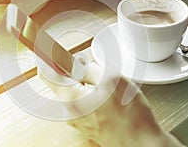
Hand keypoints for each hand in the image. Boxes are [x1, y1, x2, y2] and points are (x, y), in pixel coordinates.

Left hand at [41, 61, 184, 146]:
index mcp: (71, 98)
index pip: (47, 73)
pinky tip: (105, 95)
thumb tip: (75, 63)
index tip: (48, 49)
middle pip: (62, 82)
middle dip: (73, 70)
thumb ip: (89, 68)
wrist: (141, 143)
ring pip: (74, 91)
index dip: (48, 58)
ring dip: (84, 81)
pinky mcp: (86, 123)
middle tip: (87, 65)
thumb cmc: (131, 117)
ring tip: (103, 83)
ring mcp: (77, 119)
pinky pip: (81, 102)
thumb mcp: (111, 80)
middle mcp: (69, 111)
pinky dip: (89, 93)